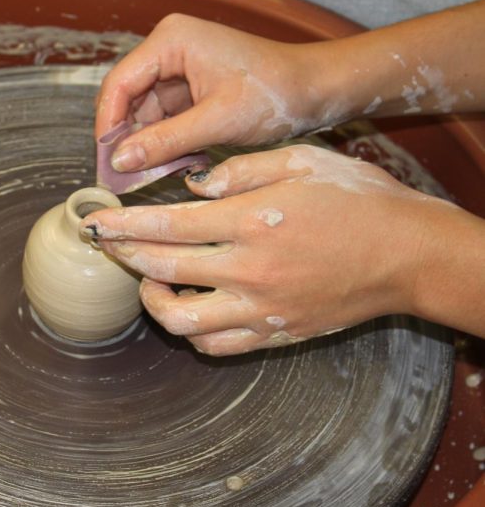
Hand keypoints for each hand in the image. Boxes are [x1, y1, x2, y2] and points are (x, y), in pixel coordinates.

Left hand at [80, 145, 481, 355]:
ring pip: (182, 321)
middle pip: (162, 270)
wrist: (410, 254)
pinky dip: (192, 331)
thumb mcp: (300, 161)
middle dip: (123, 255)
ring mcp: (262, 308)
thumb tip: (190, 186)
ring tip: (147, 280)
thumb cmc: (359, 200)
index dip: (123, 224)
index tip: (96, 221)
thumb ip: (237, 171)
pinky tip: (188, 308)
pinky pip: (218, 346)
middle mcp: (250, 270)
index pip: (166, 225)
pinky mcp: (276, 333)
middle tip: (106, 243)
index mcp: (252, 221)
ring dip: (152, 300)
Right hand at [96, 14, 343, 172]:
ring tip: (143, 177)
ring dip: (144, 144)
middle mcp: (169, 49)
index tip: (105, 161)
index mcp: (171, 41)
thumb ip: (164, 142)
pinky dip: (163, 143)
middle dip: (124, 137)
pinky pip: (164, 119)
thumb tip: (119, 162)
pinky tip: (166, 166)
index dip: (107, 124)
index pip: (120, 83)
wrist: (317, 90)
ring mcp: (179, 69)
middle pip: (127, 98)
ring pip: (144, 112)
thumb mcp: (217, 122)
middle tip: (117, 176)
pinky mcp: (190, 88)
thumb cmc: (275, 93)